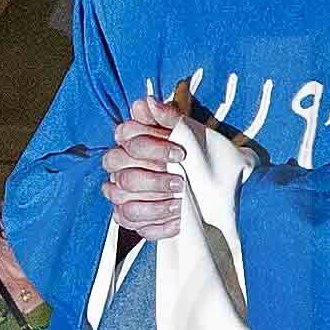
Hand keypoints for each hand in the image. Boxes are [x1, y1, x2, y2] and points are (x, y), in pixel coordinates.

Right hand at [103, 100, 190, 245]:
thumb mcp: (186, 130)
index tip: (181, 154)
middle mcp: (120, 171)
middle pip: (125, 178)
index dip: (153, 148)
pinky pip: (137, 228)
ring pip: (127, 207)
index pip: (126, 143)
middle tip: (181, 182)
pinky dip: (159, 226)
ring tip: (179, 202)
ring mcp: (123, 198)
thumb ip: (167, 116)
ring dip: (155, 206)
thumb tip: (147, 102)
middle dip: (154, 181)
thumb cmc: (190, 151)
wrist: (209, 178)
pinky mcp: (132, 220)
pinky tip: (178, 220)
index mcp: (127, 144)